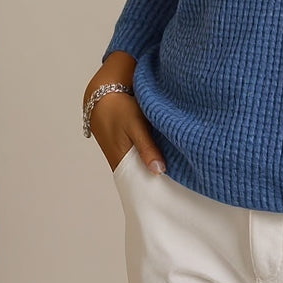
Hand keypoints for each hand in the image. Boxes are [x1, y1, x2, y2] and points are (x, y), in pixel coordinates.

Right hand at [84, 52, 165, 174]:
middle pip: (142, 176)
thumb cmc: (118, 109)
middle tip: (181, 176)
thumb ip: (147, 148)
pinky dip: (150, 156)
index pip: (140, 184)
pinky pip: (140, 157)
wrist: (101, 96)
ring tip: (177, 166)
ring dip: (155, 164)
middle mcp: (120, 163)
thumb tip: (159, 171)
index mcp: (121, 162)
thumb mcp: (135, 126)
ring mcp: (122, 155)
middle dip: (159, 177)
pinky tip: (164, 152)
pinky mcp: (125, 147)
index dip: (157, 186)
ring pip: (142, 166)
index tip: (175, 186)